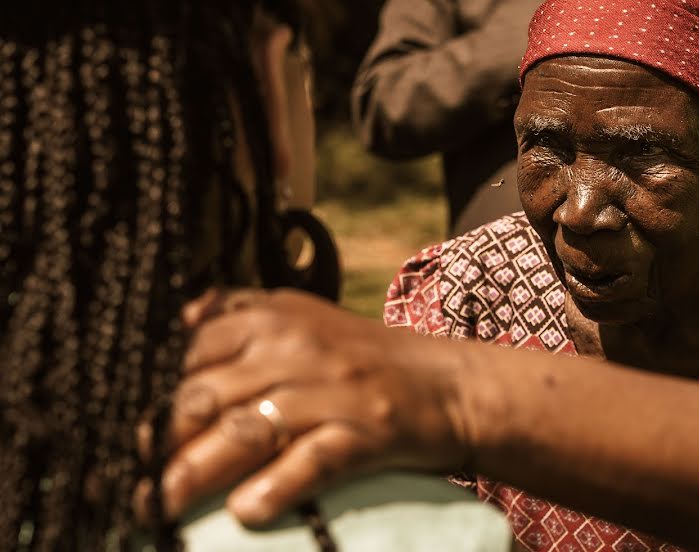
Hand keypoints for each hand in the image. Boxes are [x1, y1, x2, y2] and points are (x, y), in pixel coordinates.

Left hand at [139, 288, 470, 525]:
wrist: (447, 383)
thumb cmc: (364, 357)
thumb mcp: (305, 317)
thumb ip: (243, 312)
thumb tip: (181, 318)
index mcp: (276, 316)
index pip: (192, 353)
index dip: (151, 397)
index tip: (125, 434)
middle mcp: (299, 347)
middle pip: (206, 395)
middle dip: (160, 443)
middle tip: (132, 482)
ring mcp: (334, 389)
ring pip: (245, 431)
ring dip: (195, 474)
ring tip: (163, 505)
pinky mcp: (367, 430)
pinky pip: (311, 459)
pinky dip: (276, 487)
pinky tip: (246, 512)